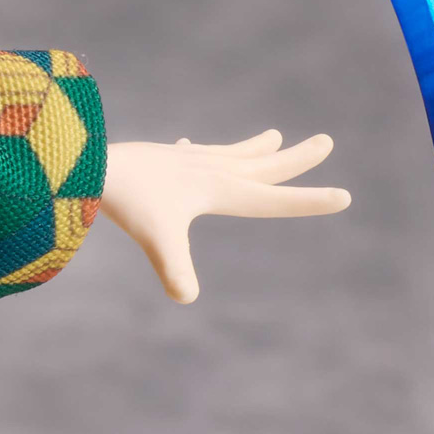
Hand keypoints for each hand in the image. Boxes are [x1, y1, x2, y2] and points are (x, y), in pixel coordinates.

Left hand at [96, 131, 349, 303]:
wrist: (88, 163)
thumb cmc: (127, 201)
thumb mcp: (155, 240)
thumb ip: (175, 269)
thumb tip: (186, 297)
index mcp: (218, 189)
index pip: (272, 200)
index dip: (309, 202)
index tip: (345, 195)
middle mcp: (208, 169)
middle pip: (262, 165)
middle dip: (296, 158)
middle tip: (326, 140)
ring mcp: (184, 161)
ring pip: (229, 153)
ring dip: (254, 148)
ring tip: (274, 136)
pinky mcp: (160, 159)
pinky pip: (187, 153)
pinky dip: (196, 150)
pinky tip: (189, 145)